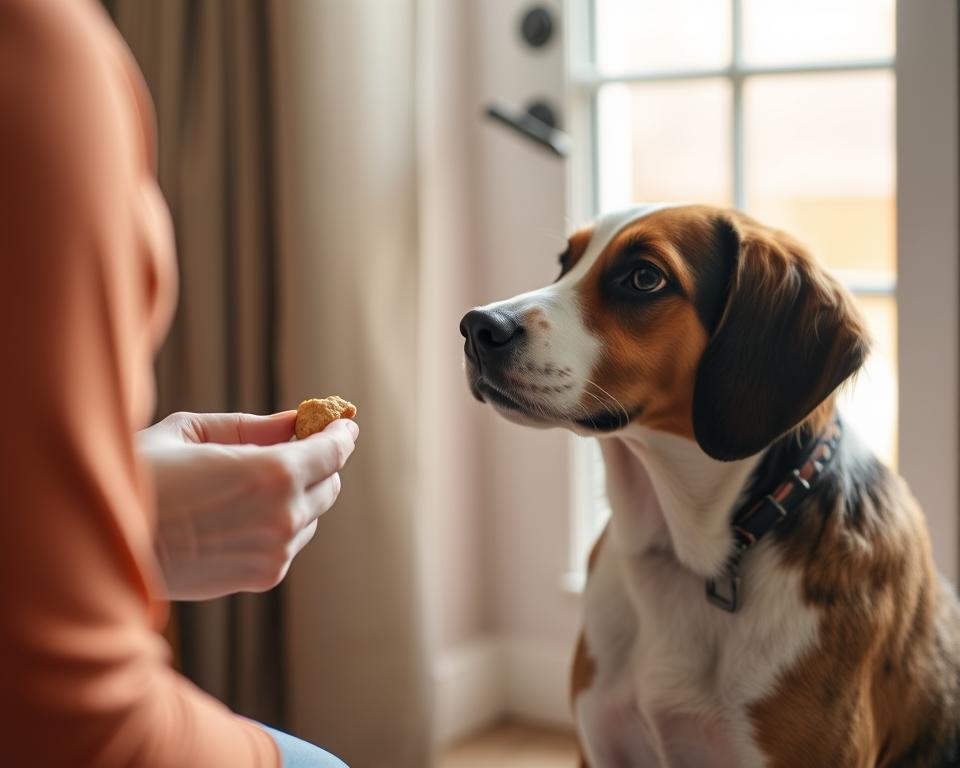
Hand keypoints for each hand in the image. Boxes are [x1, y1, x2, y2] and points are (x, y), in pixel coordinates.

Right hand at [137, 410, 357, 599]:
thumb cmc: (139, 478)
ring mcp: (276, 552)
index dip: (340, 433)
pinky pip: (289, 543)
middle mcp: (284, 516)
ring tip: (258, 482)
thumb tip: (293, 421)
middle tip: (297, 446)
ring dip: (299, 496)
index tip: (342, 423)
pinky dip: (279, 525)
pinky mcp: (261, 578)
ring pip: (311, 516)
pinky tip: (242, 514)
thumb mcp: (190, 433)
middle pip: (330, 485)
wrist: (99, 549)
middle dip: (318, 464)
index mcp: (273, 474)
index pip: (333, 452)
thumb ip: (251, 428)